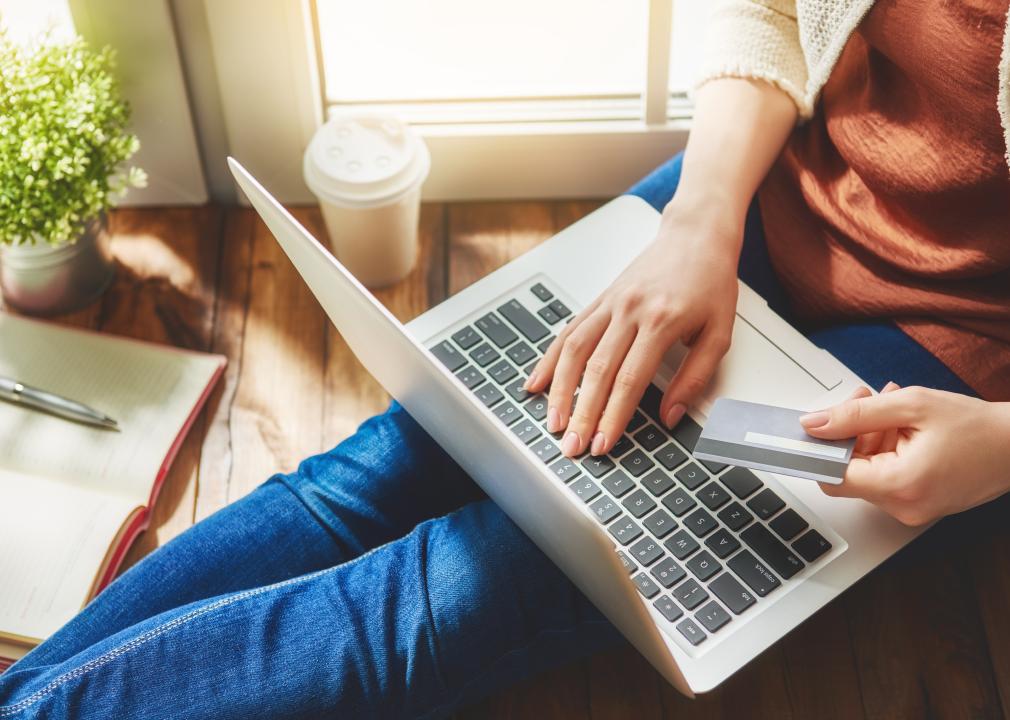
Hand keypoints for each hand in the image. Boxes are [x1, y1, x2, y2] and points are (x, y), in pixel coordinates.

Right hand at [524, 200, 740, 456]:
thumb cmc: (711, 281)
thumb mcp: (720, 333)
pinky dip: (550, 360)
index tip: (603, 443)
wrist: (695, 234)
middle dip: (582, 414)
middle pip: (596, 372)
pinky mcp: (599, 300)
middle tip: (572, 446)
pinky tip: (537, 382)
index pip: (630, 380)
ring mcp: (609, 304)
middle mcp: (629, 311)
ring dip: (560, 391)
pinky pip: (568, 332)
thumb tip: (671, 415)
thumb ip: (695, 377)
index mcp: (661, 321)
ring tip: (553, 422)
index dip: (613, 416)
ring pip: (574, 352)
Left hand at [800, 385, 1009, 525]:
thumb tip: (815, 424)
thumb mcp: (911, 406)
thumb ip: (857, 414)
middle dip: (851, 432)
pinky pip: (886, 477)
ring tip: (894, 408)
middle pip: (849, 472)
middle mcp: (902, 507)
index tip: (814, 428)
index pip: (833, 476)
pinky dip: (888, 449)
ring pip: (867, 472)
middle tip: (868, 400)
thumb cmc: (977, 427)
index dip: (820, 449)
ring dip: (871, 436)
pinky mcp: (918, 505)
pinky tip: (904, 427)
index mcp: (899, 485)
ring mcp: (911, 510)